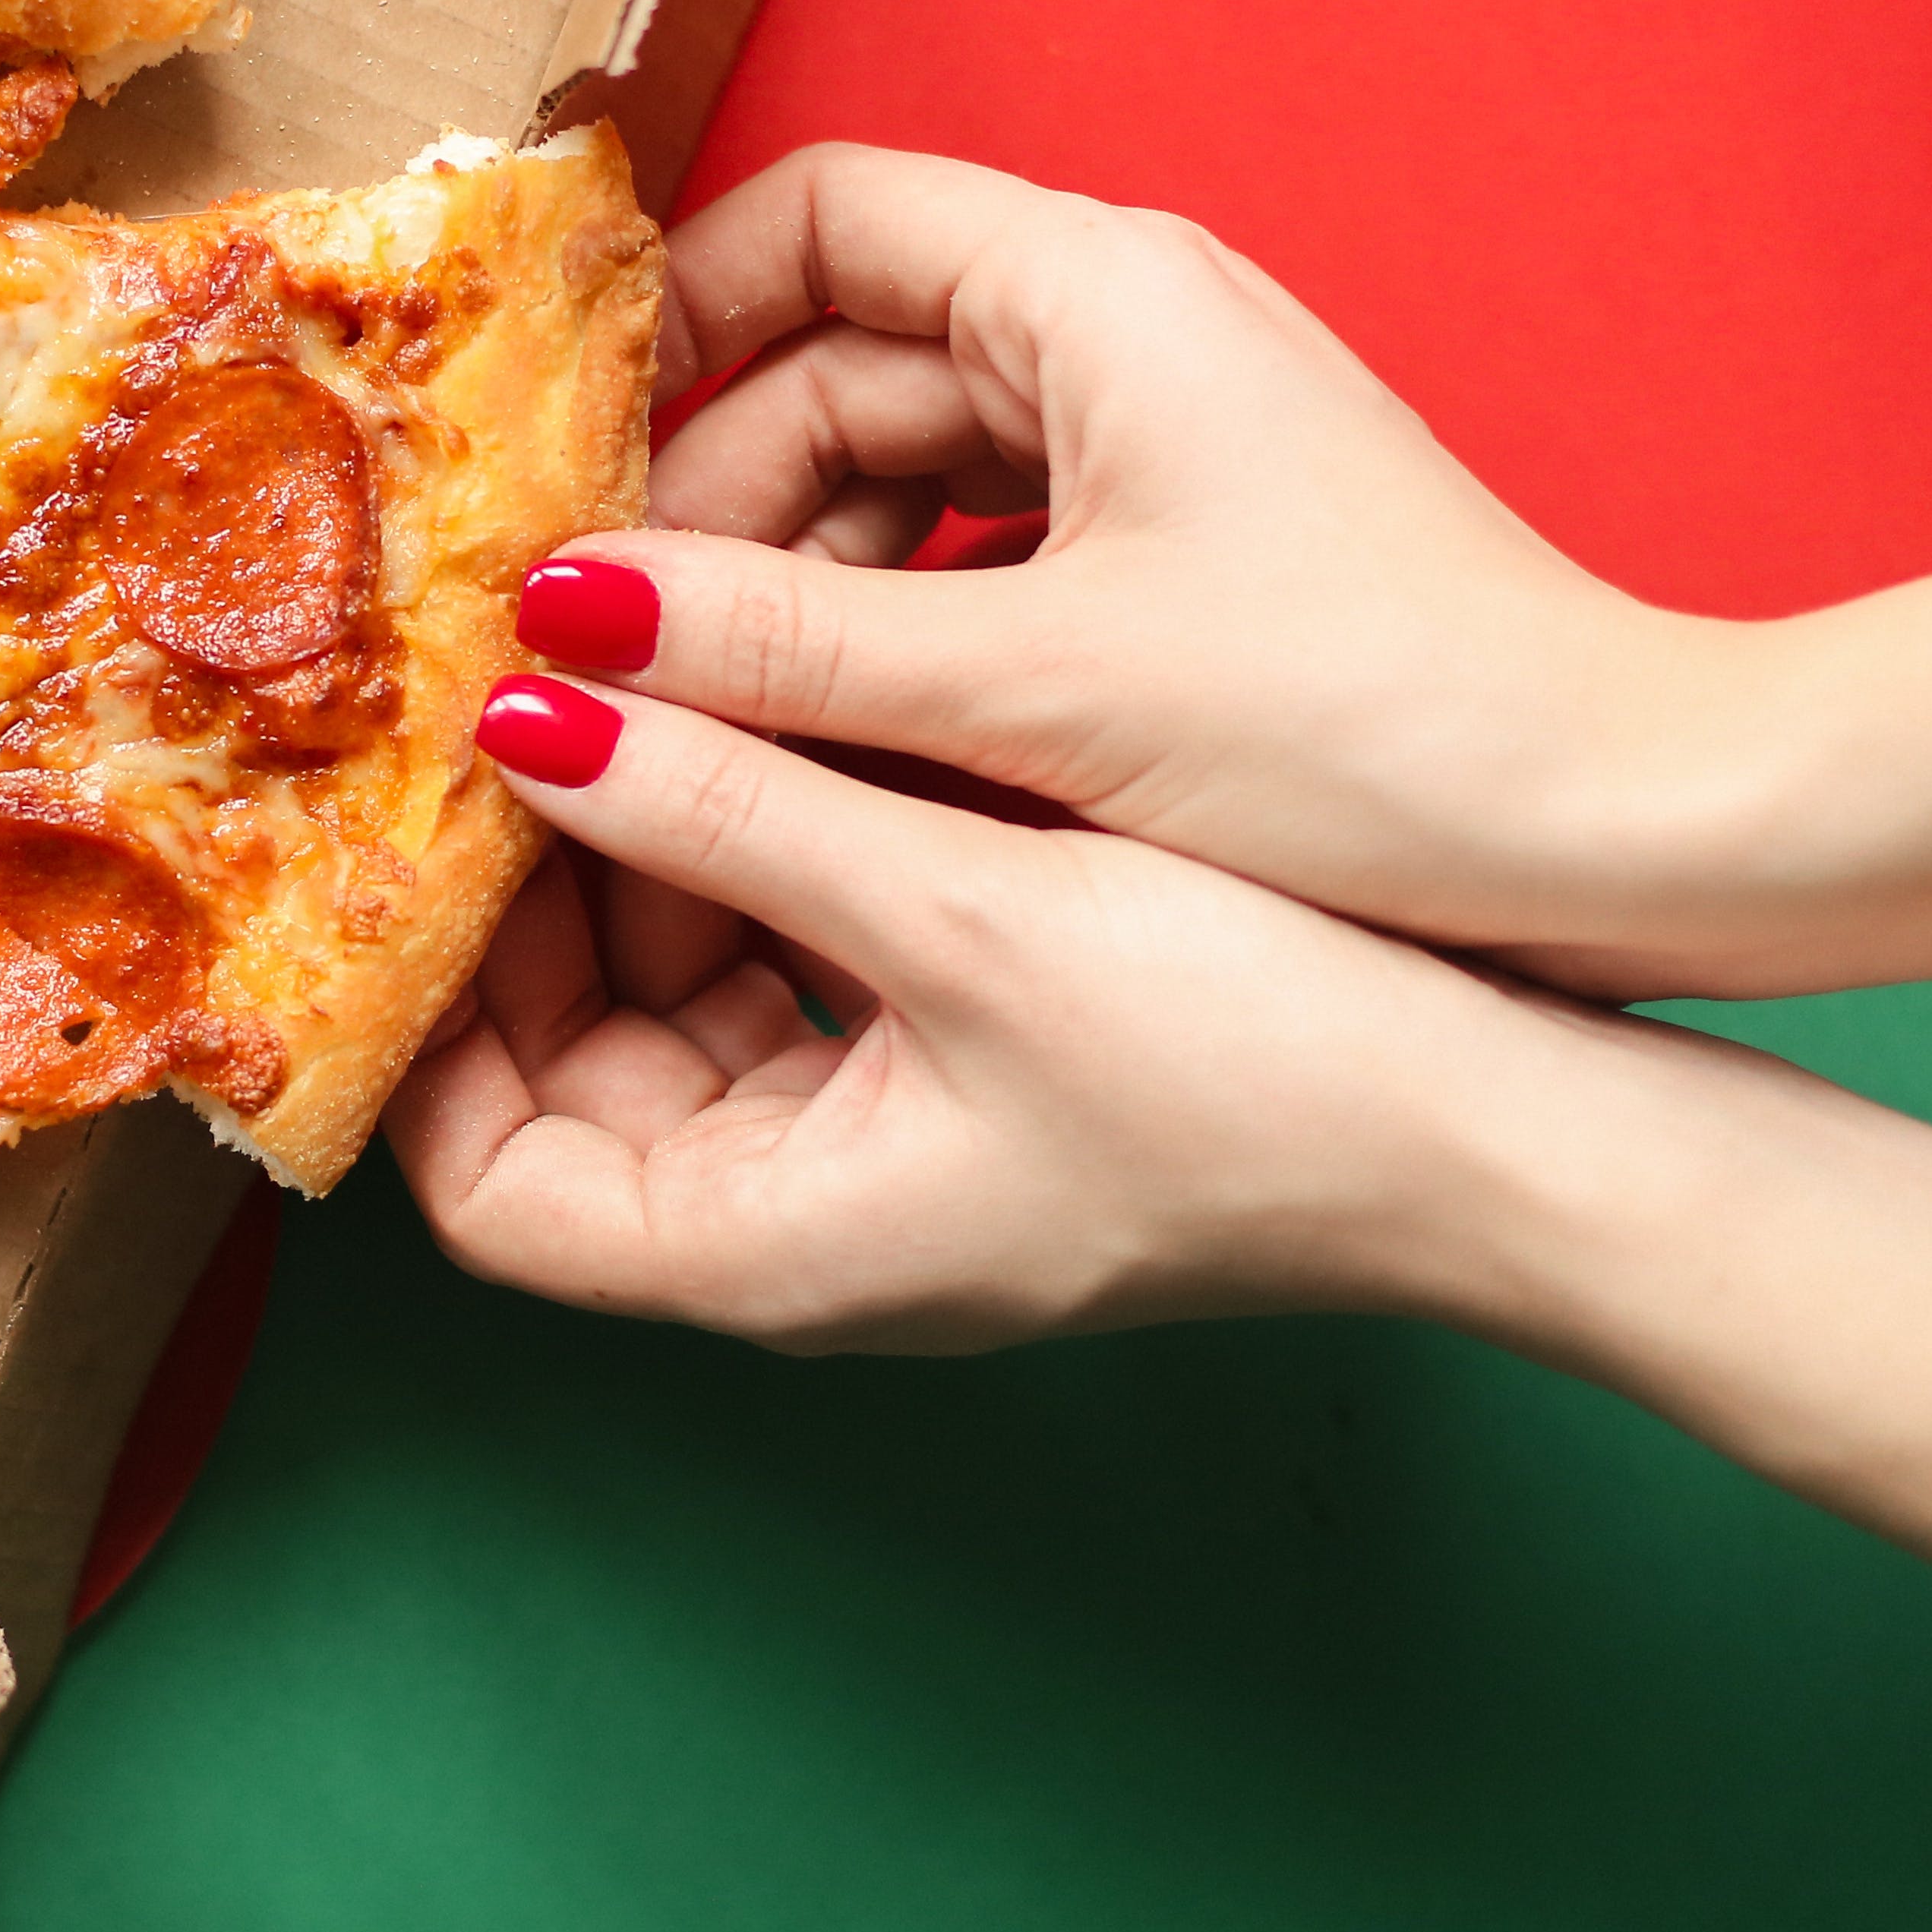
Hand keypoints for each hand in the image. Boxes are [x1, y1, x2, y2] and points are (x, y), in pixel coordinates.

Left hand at [386, 672, 1574, 1350]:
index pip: (495, 1193)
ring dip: (672, 855)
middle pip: (581, 1079)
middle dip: (550, 907)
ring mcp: (899, 1159)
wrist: (1516, 1137)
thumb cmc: (1263, 1071)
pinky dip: (787, 856)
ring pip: (700, 1006)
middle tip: (523, 722)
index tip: (416, 868)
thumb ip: (730, 809)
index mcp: (774, 1246)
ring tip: (654, 684)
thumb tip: (530, 721)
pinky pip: (821, 971)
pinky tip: (802, 717)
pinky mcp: (984, 1081)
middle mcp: (812, 1225)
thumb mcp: (958, 912)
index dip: (424, 1043)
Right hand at [577, 144, 1768, 995]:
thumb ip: (778, 653)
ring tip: (712, 730)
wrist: (1625, 832)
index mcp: (1097, 293)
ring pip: (898, 479)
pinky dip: (894, 643)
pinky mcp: (1183, 555)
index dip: (678, 319)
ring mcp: (1159, 445)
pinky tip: (843, 760)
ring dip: (799, 593)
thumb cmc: (1378, 731)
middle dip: (719, 507)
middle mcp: (1125, 334)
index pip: (820, 215)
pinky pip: (977, 561)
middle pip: (839, 364)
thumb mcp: (1034, 692)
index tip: (578, 463)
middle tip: (612, 656)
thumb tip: (561, 630)